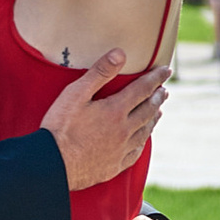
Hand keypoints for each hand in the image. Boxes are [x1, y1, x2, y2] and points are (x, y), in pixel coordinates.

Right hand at [39, 50, 167, 190]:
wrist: (53, 164)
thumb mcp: (76, 94)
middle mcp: (124, 130)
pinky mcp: (114, 165)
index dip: (155, 78)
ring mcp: (121, 149)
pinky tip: (142, 140)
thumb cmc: (60, 127)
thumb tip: (120, 53)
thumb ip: (99, 73)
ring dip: (153, 119)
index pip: (142, 89)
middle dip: (157, 97)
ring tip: (158, 111)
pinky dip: (142, 142)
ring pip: (144, 131)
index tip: (166, 70)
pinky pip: (135, 152)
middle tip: (164, 90)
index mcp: (116, 110)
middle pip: (147, 110)